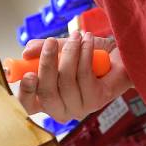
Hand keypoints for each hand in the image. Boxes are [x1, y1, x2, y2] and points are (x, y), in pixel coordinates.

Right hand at [16, 32, 130, 120]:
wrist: (120, 58)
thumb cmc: (88, 56)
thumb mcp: (62, 49)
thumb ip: (43, 50)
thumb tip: (26, 51)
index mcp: (48, 101)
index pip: (29, 105)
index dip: (26, 92)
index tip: (28, 74)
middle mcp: (62, 110)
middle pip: (47, 93)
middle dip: (47, 64)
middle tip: (50, 42)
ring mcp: (80, 108)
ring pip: (67, 82)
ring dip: (70, 53)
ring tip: (76, 35)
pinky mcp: (97, 100)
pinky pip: (84, 75)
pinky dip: (85, 54)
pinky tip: (88, 40)